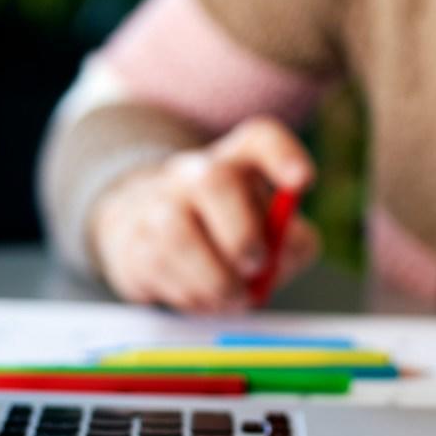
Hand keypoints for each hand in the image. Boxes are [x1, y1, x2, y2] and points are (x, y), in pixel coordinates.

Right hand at [89, 116, 319, 311]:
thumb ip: (293, 243)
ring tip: (233, 296)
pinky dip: (190, 295)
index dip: (283, 156)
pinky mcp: (132, 241)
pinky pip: (158, 268)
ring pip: (179, 234)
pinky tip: (204, 298)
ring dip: (215, 279)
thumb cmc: (229, 233)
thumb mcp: (271, 233)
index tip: (302, 181)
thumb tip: (285, 252)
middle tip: (255, 266)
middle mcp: (196, 172)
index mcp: (239, 161)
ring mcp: (158, 202)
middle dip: (241, 234)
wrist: (150, 233)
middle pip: (216, 180)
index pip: (261, 138)